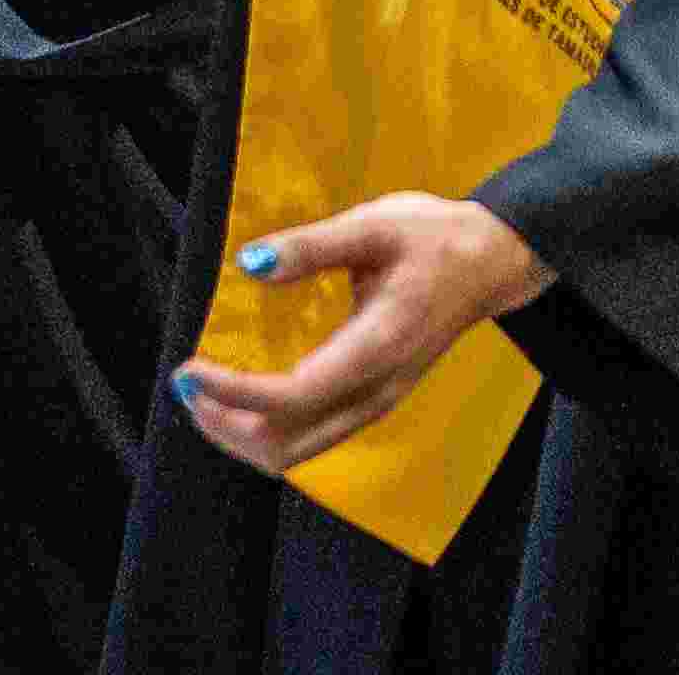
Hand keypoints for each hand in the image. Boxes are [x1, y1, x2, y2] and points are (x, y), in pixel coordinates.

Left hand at [176, 192, 555, 476]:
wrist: (492, 263)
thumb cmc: (434, 238)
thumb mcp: (373, 225)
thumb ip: (311, 245)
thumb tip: (249, 264)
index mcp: (377, 348)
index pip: (292, 396)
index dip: (232, 392)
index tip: (188, 369)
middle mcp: (376, 392)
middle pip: (287, 446)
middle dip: (226, 424)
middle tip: (186, 382)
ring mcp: (376, 404)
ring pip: (297, 453)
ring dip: (242, 434)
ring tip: (204, 394)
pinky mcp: (372, 402)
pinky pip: (310, 439)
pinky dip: (266, 429)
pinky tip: (241, 395)